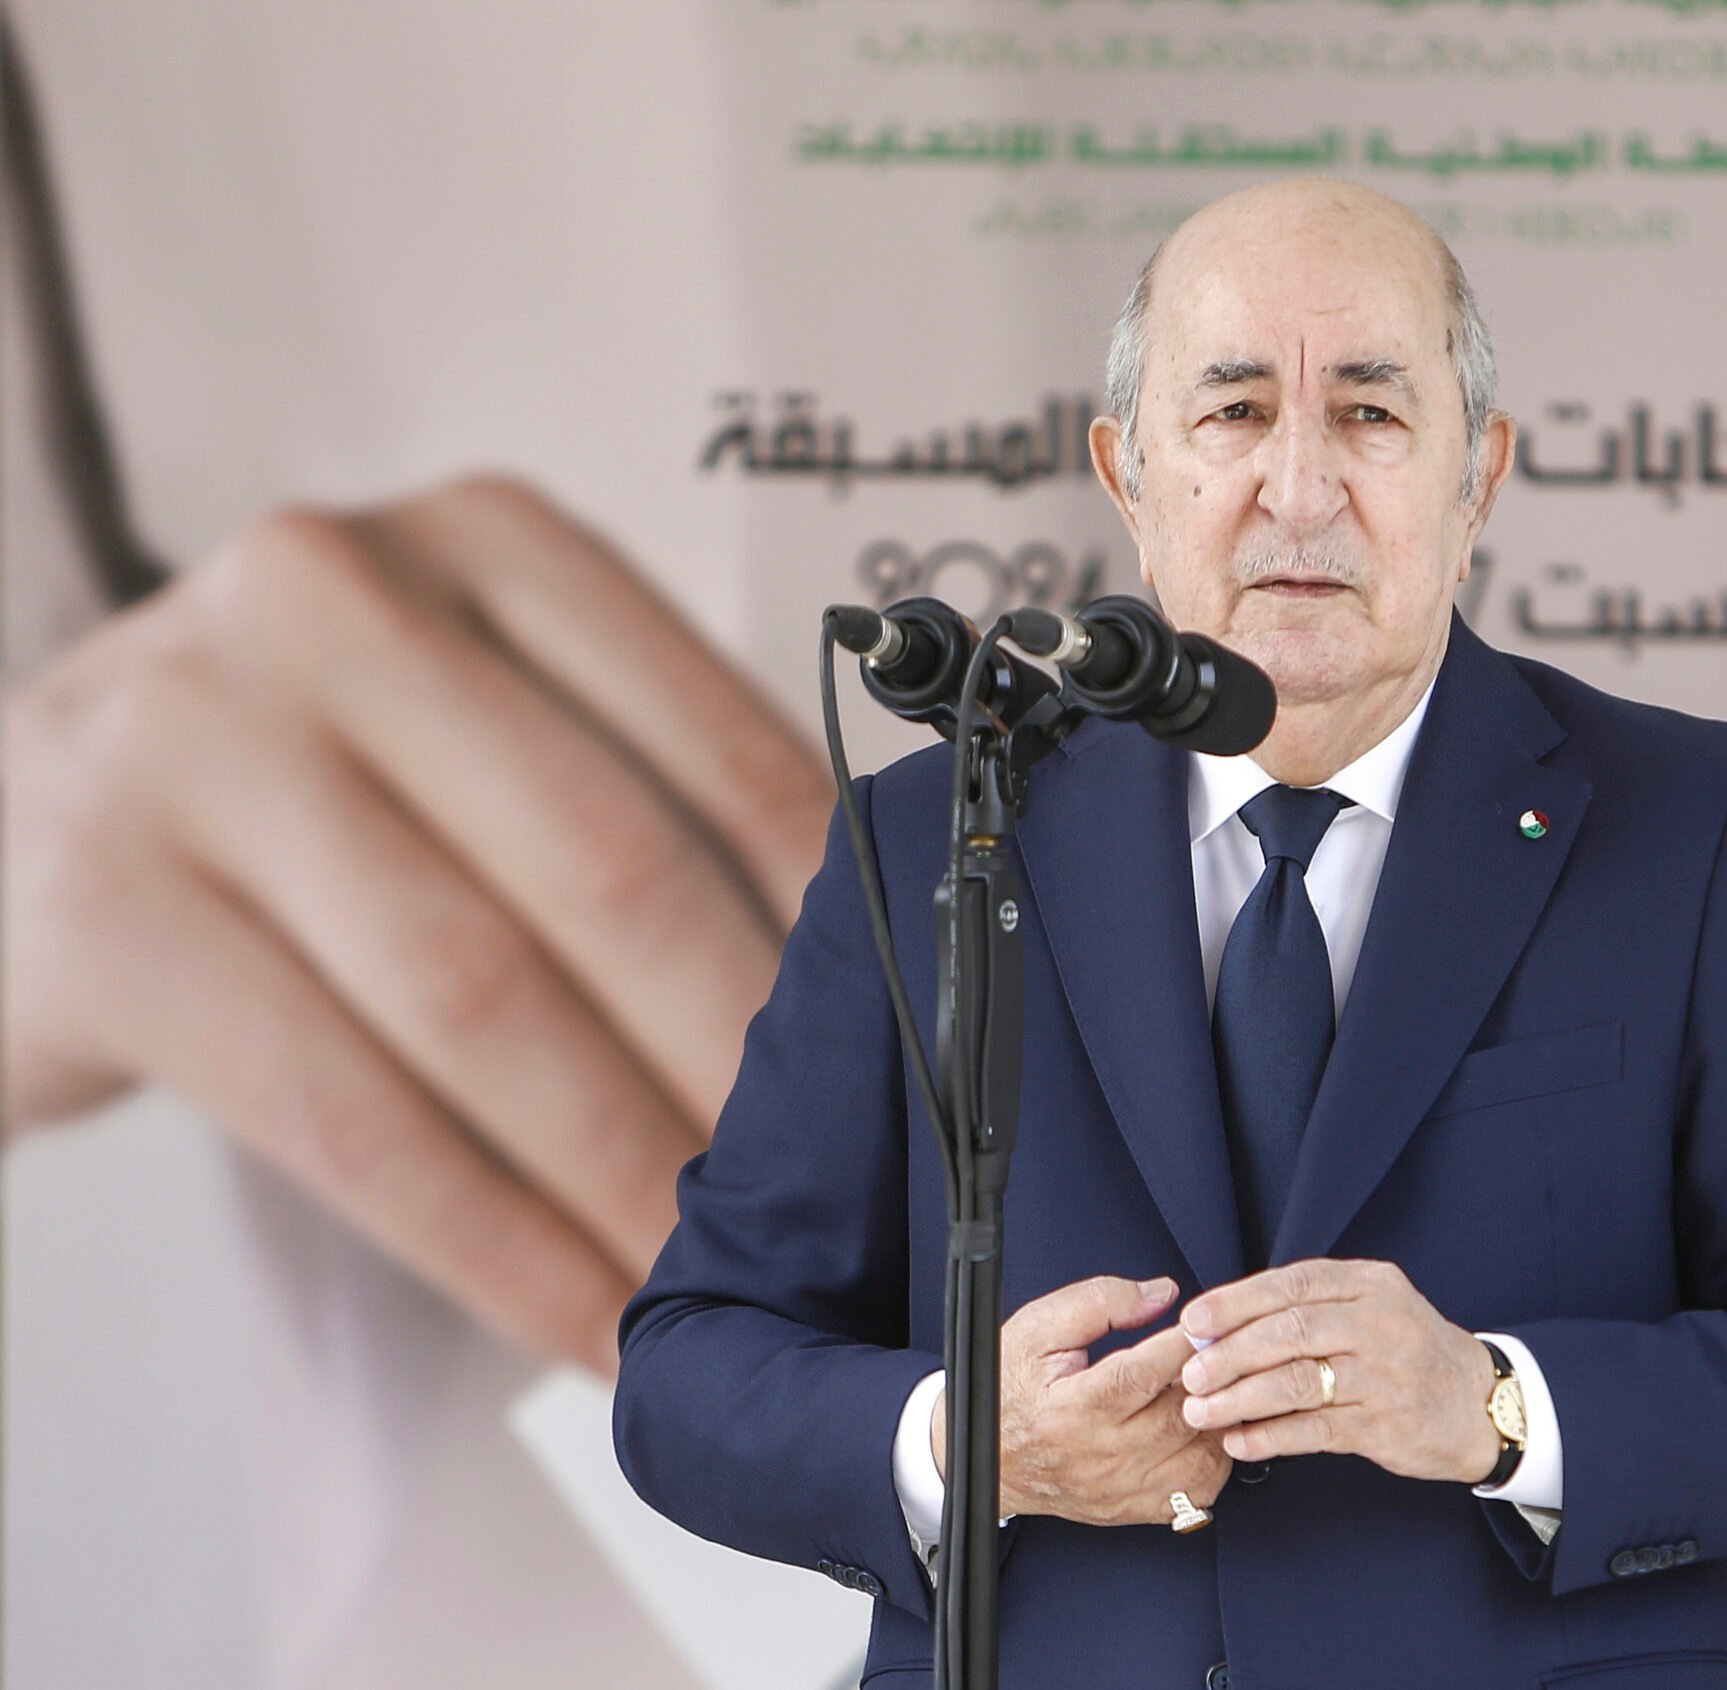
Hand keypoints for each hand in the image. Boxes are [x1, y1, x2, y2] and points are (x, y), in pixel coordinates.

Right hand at [3, 473, 834, 1377]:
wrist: (13, 823)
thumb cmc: (309, 783)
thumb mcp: (471, 712)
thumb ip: (637, 788)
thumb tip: (855, 988)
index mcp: (485, 540)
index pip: (719, 744)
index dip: (829, 928)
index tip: (904, 1051)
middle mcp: (335, 599)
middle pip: (609, 871)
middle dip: (735, 1066)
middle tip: (826, 1195)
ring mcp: (197, 740)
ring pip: (481, 1000)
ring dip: (623, 1171)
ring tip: (714, 1273)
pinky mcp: (102, 909)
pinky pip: (350, 1116)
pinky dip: (491, 1240)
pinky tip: (576, 1314)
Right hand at [932, 1274, 1230, 1526]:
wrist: (980, 1456)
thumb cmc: (1009, 1387)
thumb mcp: (1038, 1327)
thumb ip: (1101, 1301)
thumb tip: (1161, 1294)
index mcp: (1071, 1409)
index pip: (1141, 1374)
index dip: (1181, 1343)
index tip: (1203, 1322)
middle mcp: (1098, 1455)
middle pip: (1179, 1416)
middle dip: (1210, 1378)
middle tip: (1221, 1351)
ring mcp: (1118, 1488)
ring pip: (1199, 1456)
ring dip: (1219, 1418)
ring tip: (1217, 1388)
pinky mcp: (1131, 1508)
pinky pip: (1197, 1491)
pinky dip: (1214, 1458)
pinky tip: (1206, 1428)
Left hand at [1178, 1258, 1501, 1483]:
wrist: (1478, 1404)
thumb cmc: (1407, 1351)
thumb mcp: (1373, 1307)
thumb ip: (1311, 1308)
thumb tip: (1223, 1325)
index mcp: (1370, 1284)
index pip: (1292, 1285)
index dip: (1236, 1302)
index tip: (1193, 1323)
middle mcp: (1379, 1323)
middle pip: (1290, 1331)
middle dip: (1231, 1353)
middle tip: (1190, 1373)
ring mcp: (1385, 1375)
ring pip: (1297, 1382)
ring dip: (1239, 1398)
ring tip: (1200, 1411)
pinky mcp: (1384, 1424)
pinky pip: (1313, 1429)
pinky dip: (1269, 1436)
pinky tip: (1238, 1441)